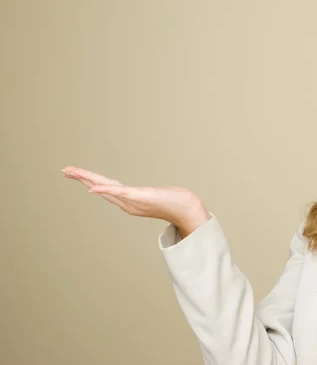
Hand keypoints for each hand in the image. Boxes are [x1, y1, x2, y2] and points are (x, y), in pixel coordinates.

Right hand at [62, 166, 209, 237]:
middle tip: (64, 169)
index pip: (106, 188)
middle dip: (82, 178)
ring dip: (87, 180)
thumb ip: (154, 196)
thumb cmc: (178, 203)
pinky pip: (120, 193)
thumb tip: (154, 194)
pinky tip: (92, 187)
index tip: (76, 174)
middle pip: (100, 187)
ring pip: (106, 188)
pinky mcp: (141, 197)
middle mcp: (128, 203)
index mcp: (130, 201)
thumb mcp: (161, 197)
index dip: (90, 182)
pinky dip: (105, 190)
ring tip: (71, 172)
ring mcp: (133, 201)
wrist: (189, 211)